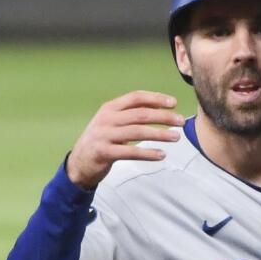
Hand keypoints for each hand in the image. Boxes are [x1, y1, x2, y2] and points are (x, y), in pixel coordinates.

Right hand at [65, 91, 184, 189]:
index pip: (136, 97)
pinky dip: (148, 153)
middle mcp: (106, 119)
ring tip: (176, 137)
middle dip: (163, 117)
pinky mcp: (104, 153)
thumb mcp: (112, 121)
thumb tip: (162, 108)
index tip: (173, 103)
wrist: (79, 162)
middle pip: (140, 114)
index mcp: (109, 108)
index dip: (156, 98)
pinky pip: (130, 152)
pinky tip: (162, 154)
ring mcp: (104, 136)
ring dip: (160, 134)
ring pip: (137, 132)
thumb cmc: (103, 139)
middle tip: (181, 122)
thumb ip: (131, 114)